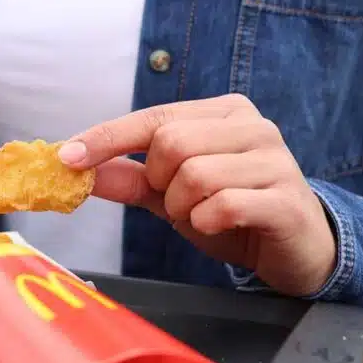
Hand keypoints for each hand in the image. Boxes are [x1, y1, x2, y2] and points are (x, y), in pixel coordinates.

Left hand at [59, 93, 336, 296]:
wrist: (296, 249)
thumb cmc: (231, 212)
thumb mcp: (171, 195)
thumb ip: (128, 178)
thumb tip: (74, 166)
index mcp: (222, 113)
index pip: (152, 119)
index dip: (106, 138)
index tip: (66, 157)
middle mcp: (253, 126)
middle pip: (171, 144)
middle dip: (160, 183)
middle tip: (177, 202)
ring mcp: (275, 160)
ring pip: (195, 174)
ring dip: (183, 208)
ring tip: (202, 216)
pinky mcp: (287, 199)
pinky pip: (224, 205)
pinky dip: (207, 222)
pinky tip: (221, 225)